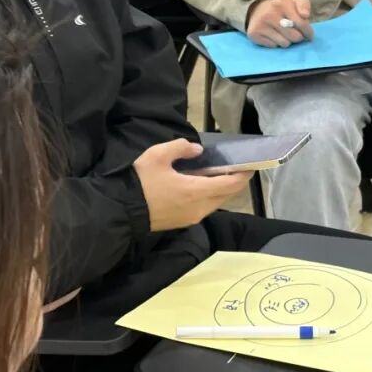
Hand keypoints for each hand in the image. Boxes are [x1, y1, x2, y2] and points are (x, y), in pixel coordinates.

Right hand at [134, 139, 252, 231]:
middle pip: (226, 195)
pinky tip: (201, 185)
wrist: (120, 211)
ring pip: (215, 203)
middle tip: (236, 166)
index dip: (243, 175)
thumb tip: (197, 150)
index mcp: (196, 192)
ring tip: (218, 173)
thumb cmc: (140, 182)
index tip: (251, 165)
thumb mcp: (157, 155)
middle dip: (234, 182)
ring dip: (221, 189)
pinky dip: (209, 196)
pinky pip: (204, 208)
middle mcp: (199, 208)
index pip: (231, 185)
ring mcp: (191, 218)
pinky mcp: (182, 223)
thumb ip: (180, 148)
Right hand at [246, 0, 313, 47]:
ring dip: (287, 41)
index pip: (301, 23)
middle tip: (295, 33)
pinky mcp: (254, 34)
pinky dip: (276, 43)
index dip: (308, 31)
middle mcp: (270, 13)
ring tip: (284, 34)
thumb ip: (304, 6)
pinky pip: (274, 46)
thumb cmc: (281, 8)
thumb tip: (305, 15)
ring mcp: (261, 24)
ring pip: (284, 43)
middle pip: (294, 36)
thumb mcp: (294, 2)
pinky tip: (273, 36)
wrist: (257, 10)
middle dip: (298, 37)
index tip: (309, 34)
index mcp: (282, 3)